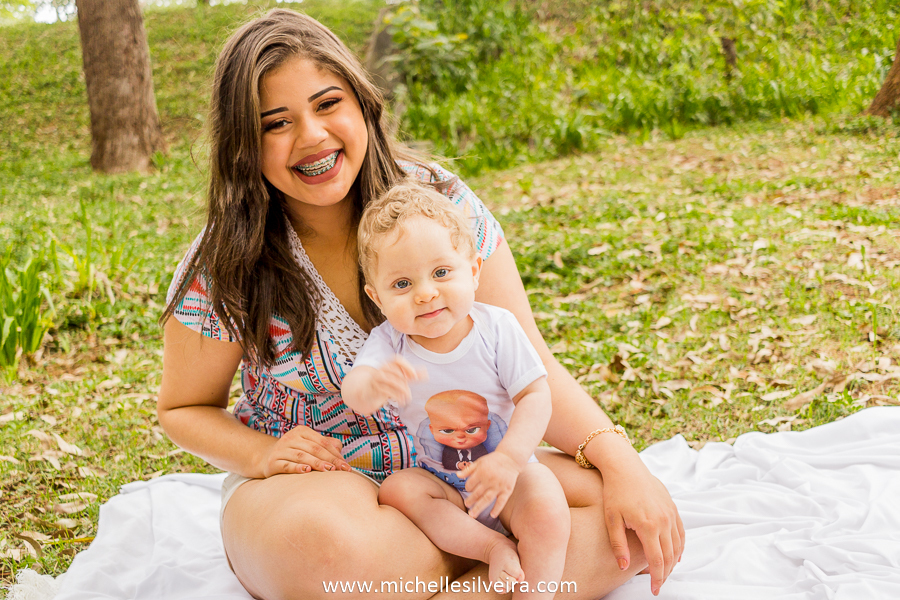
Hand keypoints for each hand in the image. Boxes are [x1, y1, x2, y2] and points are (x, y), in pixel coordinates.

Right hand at [259, 425, 351, 477]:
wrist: (267, 458)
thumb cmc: (295, 452)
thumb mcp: (309, 445)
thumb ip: (325, 445)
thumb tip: (339, 448)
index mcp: (302, 431)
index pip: (322, 442)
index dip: (335, 454)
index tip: (345, 465)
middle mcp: (290, 438)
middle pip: (314, 449)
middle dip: (329, 459)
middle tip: (341, 469)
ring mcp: (281, 449)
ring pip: (302, 456)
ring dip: (317, 463)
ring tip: (329, 470)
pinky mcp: (273, 462)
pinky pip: (287, 465)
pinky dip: (297, 468)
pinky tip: (307, 471)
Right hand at [368, 356, 426, 407]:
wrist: (368, 390)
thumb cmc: (387, 382)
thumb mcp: (400, 378)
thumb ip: (412, 375)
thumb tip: (427, 373)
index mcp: (388, 363)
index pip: (396, 359)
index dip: (406, 366)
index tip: (415, 376)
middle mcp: (382, 368)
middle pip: (396, 372)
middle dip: (406, 382)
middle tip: (411, 391)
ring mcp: (377, 378)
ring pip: (391, 381)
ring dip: (402, 390)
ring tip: (408, 398)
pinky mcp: (374, 387)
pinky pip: (386, 390)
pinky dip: (396, 396)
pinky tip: (402, 401)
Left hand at [459, 452, 520, 518]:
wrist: (511, 458)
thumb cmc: (493, 460)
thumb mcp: (479, 461)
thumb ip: (468, 469)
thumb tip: (457, 475)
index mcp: (481, 472)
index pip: (470, 484)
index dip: (468, 488)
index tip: (469, 489)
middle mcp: (489, 480)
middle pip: (477, 494)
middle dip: (470, 501)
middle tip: (466, 505)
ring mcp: (498, 486)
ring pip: (487, 499)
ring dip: (479, 508)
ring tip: (472, 515)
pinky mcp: (507, 490)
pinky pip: (502, 501)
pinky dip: (497, 508)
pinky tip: (492, 515)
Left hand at [602, 456, 684, 595]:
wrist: (625, 467)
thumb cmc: (615, 492)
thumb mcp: (612, 519)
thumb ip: (618, 545)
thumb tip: (624, 567)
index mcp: (648, 525)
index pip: (656, 560)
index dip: (656, 578)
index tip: (654, 590)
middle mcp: (664, 520)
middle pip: (669, 556)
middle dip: (665, 574)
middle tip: (658, 585)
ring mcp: (671, 513)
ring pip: (678, 545)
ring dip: (673, 562)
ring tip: (664, 573)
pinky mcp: (672, 507)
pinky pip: (681, 532)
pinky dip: (680, 546)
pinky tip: (675, 555)